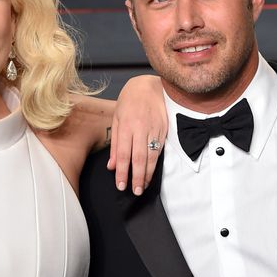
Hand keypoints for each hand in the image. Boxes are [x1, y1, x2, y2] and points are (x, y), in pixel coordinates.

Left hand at [107, 74, 166, 195]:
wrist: (149, 85)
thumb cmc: (129, 102)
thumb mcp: (117, 119)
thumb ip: (115, 144)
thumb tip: (112, 166)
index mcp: (126, 126)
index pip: (123, 154)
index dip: (122, 171)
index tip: (121, 185)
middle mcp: (140, 129)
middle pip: (138, 157)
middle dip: (137, 176)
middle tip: (135, 191)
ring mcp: (154, 129)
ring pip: (151, 155)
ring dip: (148, 173)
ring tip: (143, 186)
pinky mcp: (164, 129)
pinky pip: (159, 150)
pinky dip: (156, 163)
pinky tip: (152, 172)